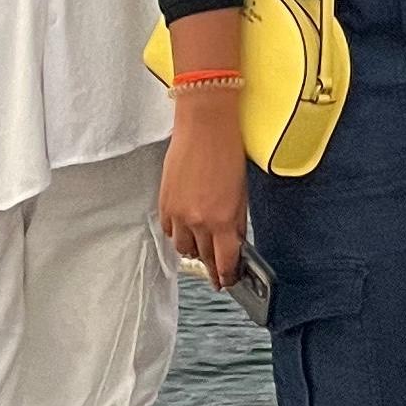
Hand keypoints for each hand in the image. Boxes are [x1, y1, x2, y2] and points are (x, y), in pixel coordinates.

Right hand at [159, 97, 250, 289]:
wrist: (204, 125)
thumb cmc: (227, 151)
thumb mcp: (241, 192)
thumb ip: (236, 222)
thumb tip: (233, 244)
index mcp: (222, 220)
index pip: (224, 262)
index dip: (227, 276)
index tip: (228, 281)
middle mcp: (198, 222)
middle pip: (203, 258)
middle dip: (212, 265)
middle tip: (216, 269)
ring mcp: (178, 214)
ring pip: (183, 248)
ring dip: (193, 248)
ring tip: (202, 242)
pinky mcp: (164, 203)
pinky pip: (168, 231)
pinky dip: (177, 232)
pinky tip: (186, 225)